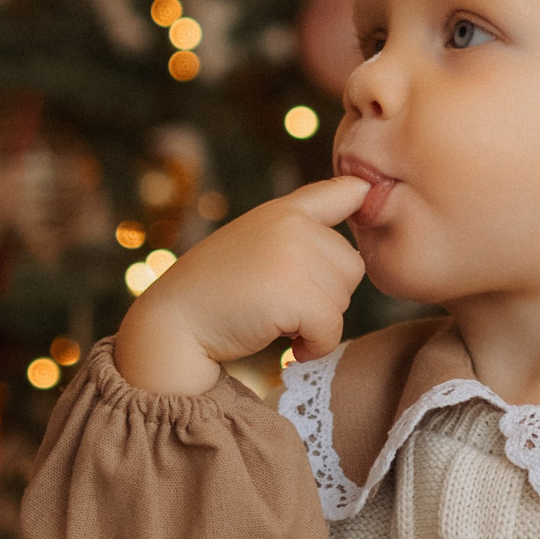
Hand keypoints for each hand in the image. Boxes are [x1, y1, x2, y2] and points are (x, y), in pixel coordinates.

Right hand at [112, 175, 371, 394]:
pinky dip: (314, 347)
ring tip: (278, 321)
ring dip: (317, 324)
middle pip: (351, 268)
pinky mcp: (292, 293)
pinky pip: (331, 329)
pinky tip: (287, 347)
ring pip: (344, 301)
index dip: (361, 196)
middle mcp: (290, 224)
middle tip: (282, 305)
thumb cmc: (217, 292)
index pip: (341, 191)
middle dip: (326, 296)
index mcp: (283, 211)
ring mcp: (291, 255)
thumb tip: (364, 193)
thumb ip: (303, 225)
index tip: (366, 196)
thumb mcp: (257, 242)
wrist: (173, 325)